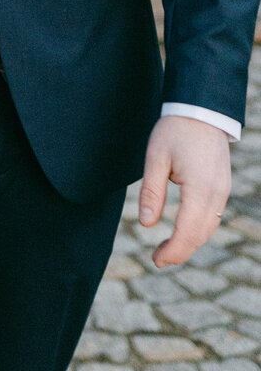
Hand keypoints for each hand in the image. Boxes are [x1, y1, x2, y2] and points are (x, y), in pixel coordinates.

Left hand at [139, 116, 230, 267]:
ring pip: (209, 227)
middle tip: (157, 260)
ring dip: (190, 242)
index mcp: (200, 188)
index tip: (155, 260)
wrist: (201, 109)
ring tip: (167, 249)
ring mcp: (223, 190)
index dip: (173, 251)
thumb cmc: (175, 131)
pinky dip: (199, 229)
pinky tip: (183, 230)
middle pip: (200, 235)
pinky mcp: (223, 186)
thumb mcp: (155, 158)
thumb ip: (151, 192)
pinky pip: (213, 216)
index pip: (188, 231)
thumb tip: (146, 224)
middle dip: (180, 251)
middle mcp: (217, 193)